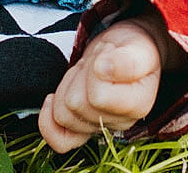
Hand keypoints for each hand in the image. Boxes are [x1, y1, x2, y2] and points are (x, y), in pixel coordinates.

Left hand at [38, 11, 183, 149]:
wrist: (127, 52)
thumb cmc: (133, 49)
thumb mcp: (138, 46)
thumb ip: (127, 60)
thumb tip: (103, 69)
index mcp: (138, 104)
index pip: (97, 97)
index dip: (92, 71)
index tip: (104, 56)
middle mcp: (120, 122)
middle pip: (75, 105)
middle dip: (78, 76)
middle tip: (94, 62)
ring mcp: (100, 128)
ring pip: (63, 115)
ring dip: (67, 87)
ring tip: (84, 73)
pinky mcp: (83, 130)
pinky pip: (60, 141)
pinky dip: (48, 121)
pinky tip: (52, 99)